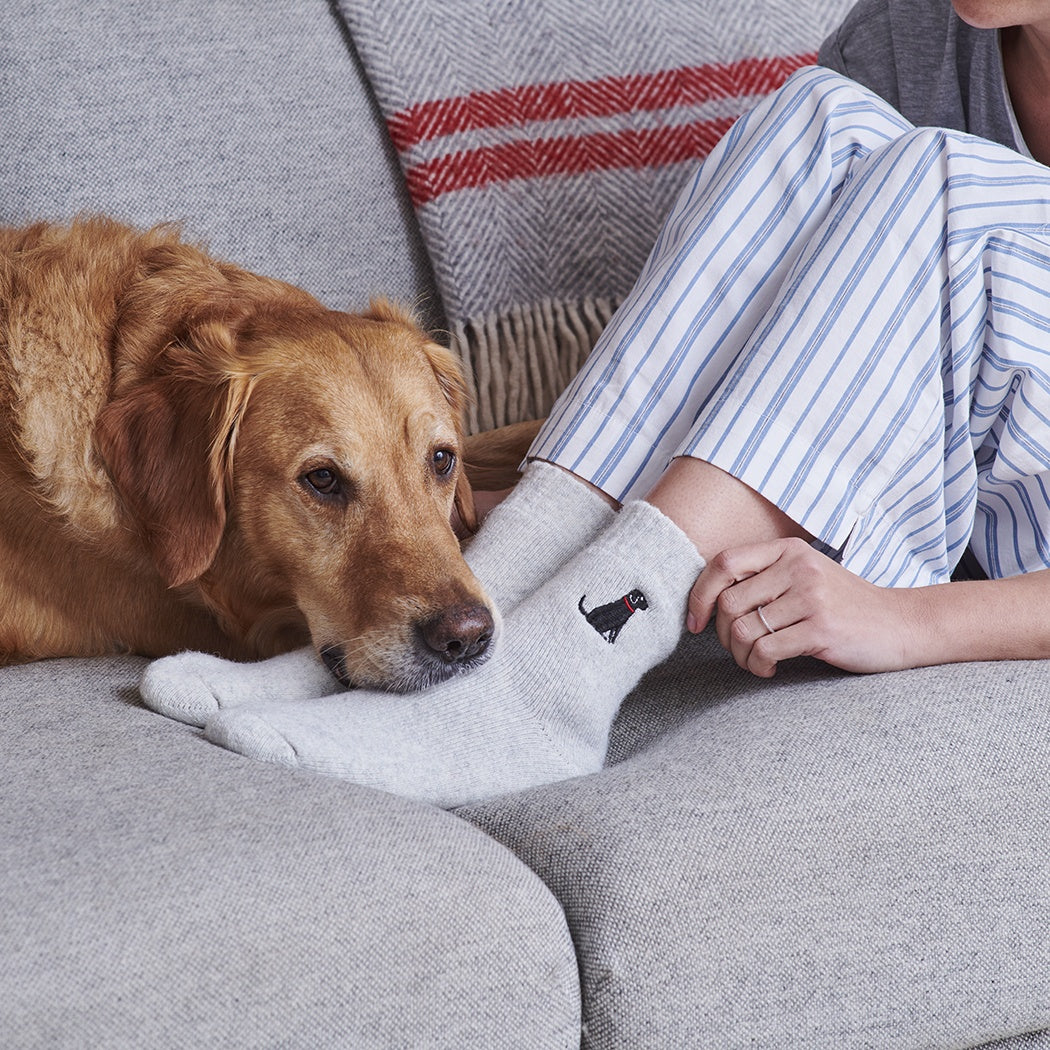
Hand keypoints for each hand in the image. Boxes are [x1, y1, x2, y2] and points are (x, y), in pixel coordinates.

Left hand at [687, 538, 914, 676]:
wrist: (902, 624)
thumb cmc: (844, 606)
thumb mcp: (805, 577)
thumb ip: (764, 580)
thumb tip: (707, 602)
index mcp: (788, 550)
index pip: (724, 562)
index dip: (700, 594)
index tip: (696, 622)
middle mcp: (798, 567)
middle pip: (729, 602)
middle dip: (723, 635)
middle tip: (737, 650)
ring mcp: (811, 596)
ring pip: (744, 629)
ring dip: (740, 655)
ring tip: (754, 662)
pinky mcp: (821, 628)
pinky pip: (766, 650)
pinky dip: (758, 666)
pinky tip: (769, 670)